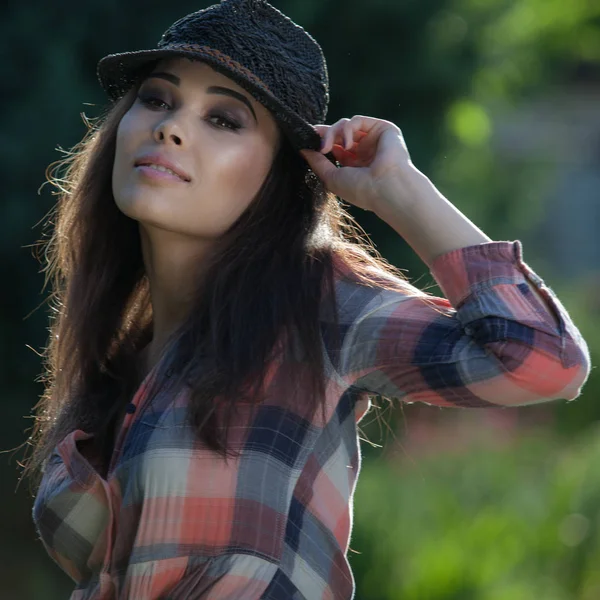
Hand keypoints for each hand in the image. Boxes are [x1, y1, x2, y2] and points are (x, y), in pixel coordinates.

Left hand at [300, 115, 414, 211]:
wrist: (386, 188)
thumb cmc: (361, 190)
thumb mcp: (331, 177)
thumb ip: (317, 162)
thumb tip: (303, 149)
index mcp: (355, 164)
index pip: (335, 146)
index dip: (321, 141)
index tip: (306, 138)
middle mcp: (365, 151)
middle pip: (338, 133)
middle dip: (324, 135)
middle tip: (314, 140)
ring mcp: (373, 139)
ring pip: (346, 125)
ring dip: (332, 133)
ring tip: (327, 148)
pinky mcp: (382, 129)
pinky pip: (357, 120)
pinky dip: (346, 129)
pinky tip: (346, 144)